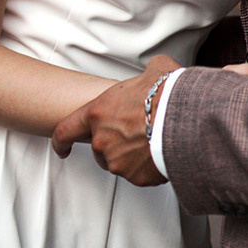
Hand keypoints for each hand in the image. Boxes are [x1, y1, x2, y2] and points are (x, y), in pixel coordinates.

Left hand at [52, 55, 178, 185]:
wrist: (187, 119)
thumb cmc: (168, 94)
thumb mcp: (154, 69)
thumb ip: (144, 74)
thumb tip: (154, 73)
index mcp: (99, 113)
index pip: (66, 130)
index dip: (61, 141)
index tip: (62, 147)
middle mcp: (102, 141)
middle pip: (99, 147)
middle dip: (114, 141)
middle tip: (136, 130)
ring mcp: (118, 162)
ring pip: (118, 161)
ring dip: (130, 154)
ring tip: (153, 138)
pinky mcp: (136, 178)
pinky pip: (138, 173)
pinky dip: (147, 166)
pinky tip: (161, 150)